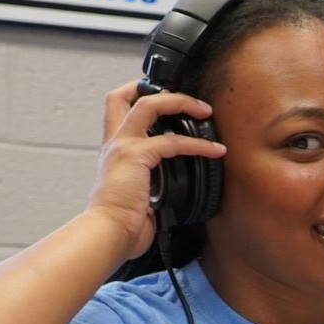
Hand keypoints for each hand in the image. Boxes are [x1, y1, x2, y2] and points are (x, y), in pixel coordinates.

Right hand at [87, 80, 223, 260]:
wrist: (108, 234)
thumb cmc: (120, 223)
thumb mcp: (137, 195)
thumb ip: (151, 182)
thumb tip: (171, 187)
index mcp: (113, 151)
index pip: (117, 110)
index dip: (136, 96)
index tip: (164, 97)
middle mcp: (114, 144)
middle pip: (123, 95)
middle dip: (156, 88)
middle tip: (188, 98)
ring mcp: (123, 147)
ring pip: (149, 105)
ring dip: (182, 103)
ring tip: (206, 111)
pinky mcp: (135, 157)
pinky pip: (173, 142)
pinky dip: (198, 144)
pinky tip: (214, 151)